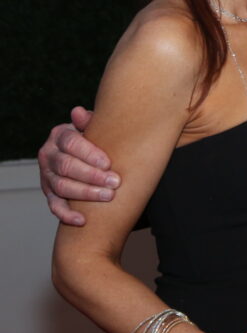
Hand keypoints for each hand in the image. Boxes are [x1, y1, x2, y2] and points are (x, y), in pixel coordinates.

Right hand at [39, 106, 120, 225]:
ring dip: (85, 193)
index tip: (108, 163)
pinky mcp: (48, 193)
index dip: (89, 153)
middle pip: (66, 166)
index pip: (71, 143)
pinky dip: (66, 214)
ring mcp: (47, 175)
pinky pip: (54, 205)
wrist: (86, 153)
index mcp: (59, 135)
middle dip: (91, 175)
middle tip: (114, 182)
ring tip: (108, 196)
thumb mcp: (94, 126)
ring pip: (61, 186)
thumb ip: (90, 121)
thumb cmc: (96, 137)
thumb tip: (78, 112)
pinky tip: (82, 220)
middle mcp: (49, 154)